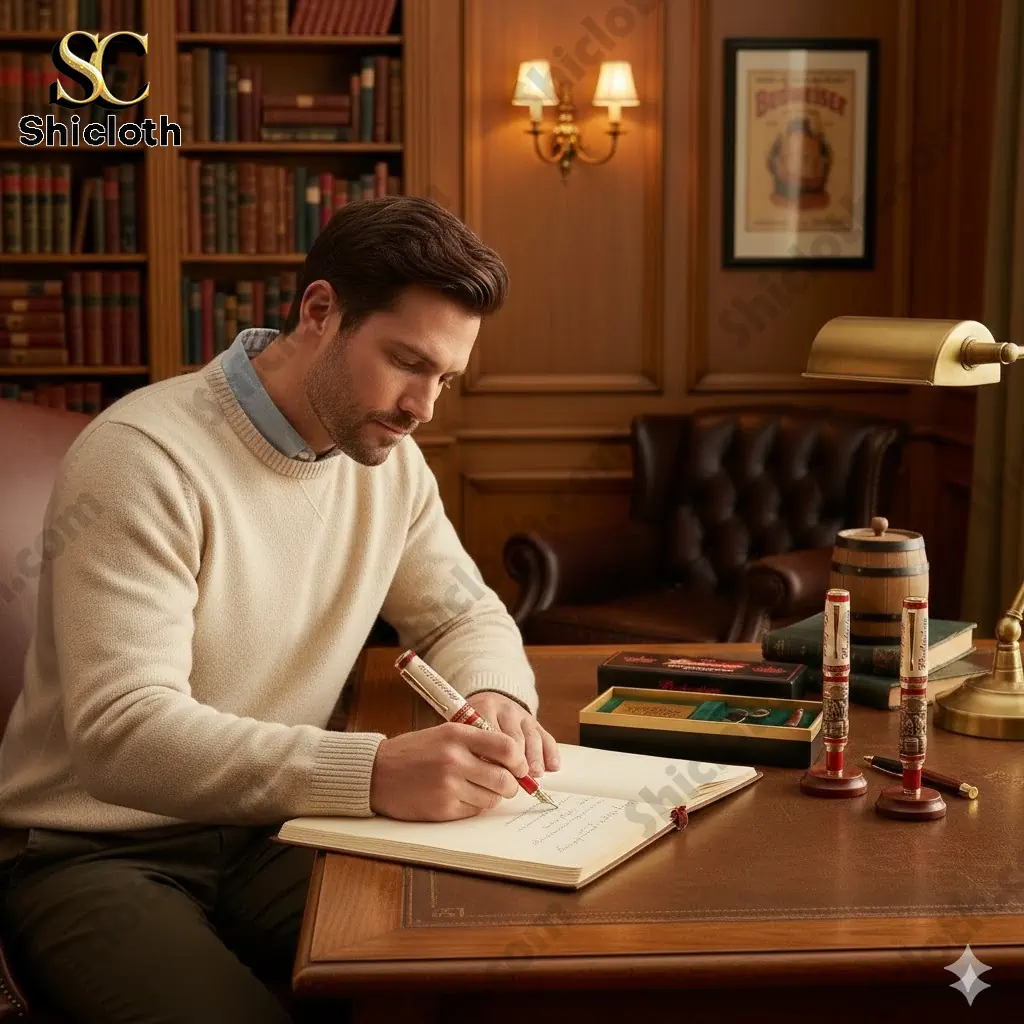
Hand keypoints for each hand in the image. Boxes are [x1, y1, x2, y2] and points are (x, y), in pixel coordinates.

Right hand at [369, 721, 531, 820]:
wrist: (376, 772)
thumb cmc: (415, 751)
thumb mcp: (445, 733)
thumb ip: (478, 742)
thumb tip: (515, 761)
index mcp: (458, 735)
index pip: (507, 748)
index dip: (519, 761)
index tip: (519, 767)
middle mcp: (454, 759)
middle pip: (504, 779)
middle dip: (511, 785)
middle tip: (508, 785)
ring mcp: (448, 786)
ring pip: (491, 798)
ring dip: (491, 796)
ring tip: (477, 788)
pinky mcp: (442, 809)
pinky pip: (474, 811)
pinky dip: (473, 806)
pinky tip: (459, 797)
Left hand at [467, 691, 559, 777]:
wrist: (486, 705)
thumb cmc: (472, 727)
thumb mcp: (467, 732)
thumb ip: (473, 749)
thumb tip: (484, 777)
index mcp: (483, 711)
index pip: (493, 736)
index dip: (497, 759)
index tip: (497, 776)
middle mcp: (505, 710)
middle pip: (514, 738)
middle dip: (518, 760)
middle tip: (518, 778)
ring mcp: (522, 715)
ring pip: (532, 737)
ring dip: (535, 758)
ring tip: (535, 774)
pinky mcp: (535, 721)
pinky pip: (546, 737)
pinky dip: (551, 753)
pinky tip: (552, 767)